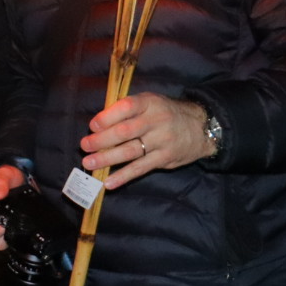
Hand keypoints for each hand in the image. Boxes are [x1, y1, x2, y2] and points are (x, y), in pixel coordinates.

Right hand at [0, 164, 26, 249]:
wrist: (17, 178)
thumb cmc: (6, 176)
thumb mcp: (3, 175)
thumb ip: (0, 182)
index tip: (0, 229)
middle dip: (1, 239)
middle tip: (12, 229)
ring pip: (1, 242)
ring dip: (10, 239)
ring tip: (20, 229)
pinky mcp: (9, 227)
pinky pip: (10, 238)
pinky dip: (17, 237)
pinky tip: (24, 230)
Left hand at [80, 92, 212, 188]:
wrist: (201, 127)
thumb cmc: (165, 113)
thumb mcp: (150, 103)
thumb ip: (127, 110)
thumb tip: (99, 124)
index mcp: (149, 103)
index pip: (126, 108)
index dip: (107, 117)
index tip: (93, 125)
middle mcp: (156, 121)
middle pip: (125, 132)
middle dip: (101, 140)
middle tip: (84, 145)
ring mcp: (161, 141)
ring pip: (130, 152)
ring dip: (107, 159)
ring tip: (89, 163)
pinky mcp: (165, 159)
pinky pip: (141, 169)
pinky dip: (123, 176)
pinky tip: (108, 182)